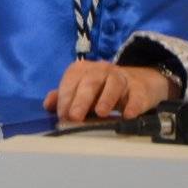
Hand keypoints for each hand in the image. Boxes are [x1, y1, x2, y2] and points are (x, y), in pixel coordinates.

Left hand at [44, 60, 172, 123]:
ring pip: (114, 84)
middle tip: (74, 116)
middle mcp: (102, 70)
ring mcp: (122, 78)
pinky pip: (137, 95)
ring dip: (106, 98)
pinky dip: (133, 104)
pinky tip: (128, 115)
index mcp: (84, 70)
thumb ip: (64, 97)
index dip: (65, 98)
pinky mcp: (140, 89)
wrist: (137, 82)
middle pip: (90, 81)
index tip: (62, 115)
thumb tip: (48, 105)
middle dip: (81, 99)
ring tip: (100, 113)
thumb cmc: (102, 90)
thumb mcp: (82, 92)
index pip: (72, 81)